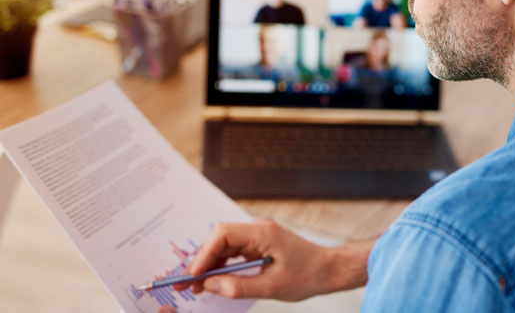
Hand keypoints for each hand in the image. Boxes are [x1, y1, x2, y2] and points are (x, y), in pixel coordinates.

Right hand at [174, 218, 372, 300]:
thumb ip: (238, 287)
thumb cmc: (307, 276)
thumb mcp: (271, 287)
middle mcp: (259, 229)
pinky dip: (222, 265)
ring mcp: (259, 236)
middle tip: (184, 282)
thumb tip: (209, 284)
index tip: (192, 274)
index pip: (224, 234)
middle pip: (220, 238)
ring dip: (209, 264)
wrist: (329, 269)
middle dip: (201, 260)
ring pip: (225, 246)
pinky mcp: (259, 244)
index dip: (204, 253)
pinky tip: (211, 280)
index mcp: (263, 233)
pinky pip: (234, 252)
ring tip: (192, 285)